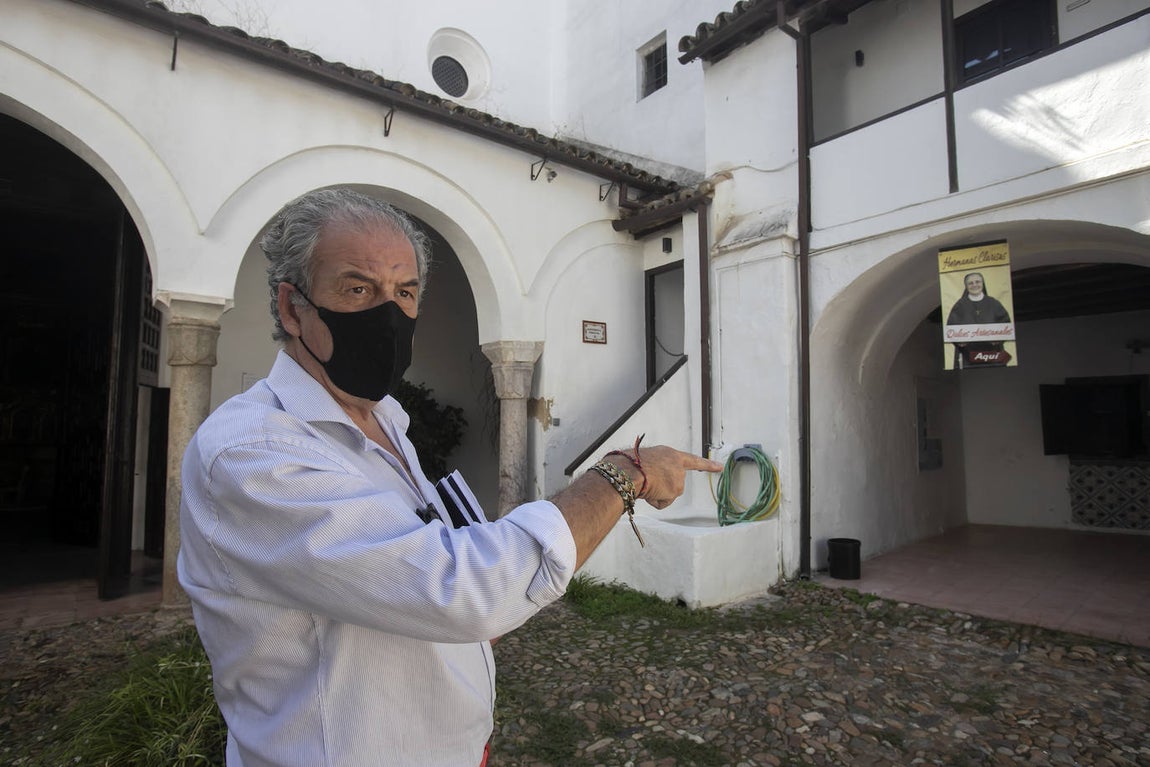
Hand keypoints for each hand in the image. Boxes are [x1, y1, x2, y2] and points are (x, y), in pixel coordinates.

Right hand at [605, 444, 721, 509]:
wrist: (629, 469)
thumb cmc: (630, 464)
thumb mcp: (646, 460)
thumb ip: (657, 468)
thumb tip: (650, 481)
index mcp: (670, 454)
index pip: (693, 460)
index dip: (707, 464)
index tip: (720, 467)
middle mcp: (678, 465)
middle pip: (674, 484)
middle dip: (662, 487)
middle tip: (646, 480)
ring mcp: (678, 477)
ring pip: (667, 494)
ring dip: (656, 493)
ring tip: (645, 483)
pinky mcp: (676, 490)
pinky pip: (663, 502)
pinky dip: (654, 500)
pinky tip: (648, 492)